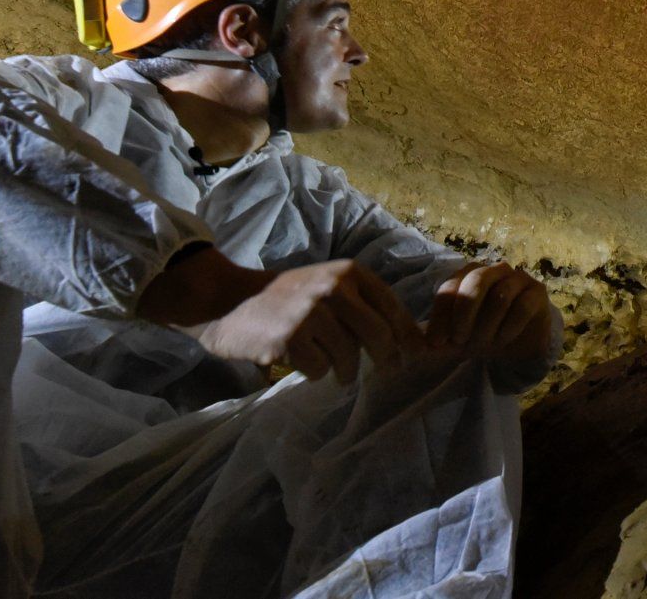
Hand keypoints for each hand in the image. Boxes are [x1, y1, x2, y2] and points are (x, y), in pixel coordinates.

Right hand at [196, 259, 422, 382]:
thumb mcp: (328, 285)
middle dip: (386, 359)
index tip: (417, 353)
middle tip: (387, 371)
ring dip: (346, 371)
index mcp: (348, 272)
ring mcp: (311, 313)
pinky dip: (315, 373)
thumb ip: (362, 304)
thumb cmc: (285, 296)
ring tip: (335, 370)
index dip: (408, 334)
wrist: (228, 299)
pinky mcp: (289, 339)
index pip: (392, 306)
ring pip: (349, 356)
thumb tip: (407, 339)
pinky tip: (301, 362)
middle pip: (379, 335)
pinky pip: (319, 369)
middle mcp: (333, 288)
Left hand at [425, 263, 553, 363]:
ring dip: (487, 326)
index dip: (440, 317)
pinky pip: (522, 307)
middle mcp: (493, 270)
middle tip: (460, 341)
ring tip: (484, 345)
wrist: (517, 341)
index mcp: (468, 275)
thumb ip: (438, 337)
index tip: (436, 343)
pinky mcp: (537, 293)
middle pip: (476, 282)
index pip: (450, 288)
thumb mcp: (455, 337)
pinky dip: (509, 328)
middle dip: (464, 315)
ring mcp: (518, 278)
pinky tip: (502, 340)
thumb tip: (417, 346)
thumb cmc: (482, 332)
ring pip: (500, 297)